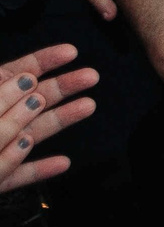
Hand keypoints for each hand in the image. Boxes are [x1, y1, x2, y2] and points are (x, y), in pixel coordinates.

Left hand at [0, 45, 96, 192]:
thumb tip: (29, 83)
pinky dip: (41, 169)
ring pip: (31, 134)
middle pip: (29, 101)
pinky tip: (64, 162)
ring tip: (90, 106)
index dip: (42, 61)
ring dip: (61, 119)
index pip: (15, 74)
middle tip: (92, 75)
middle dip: (62, 86)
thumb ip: (1, 101)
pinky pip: (20, 174)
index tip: (71, 51)